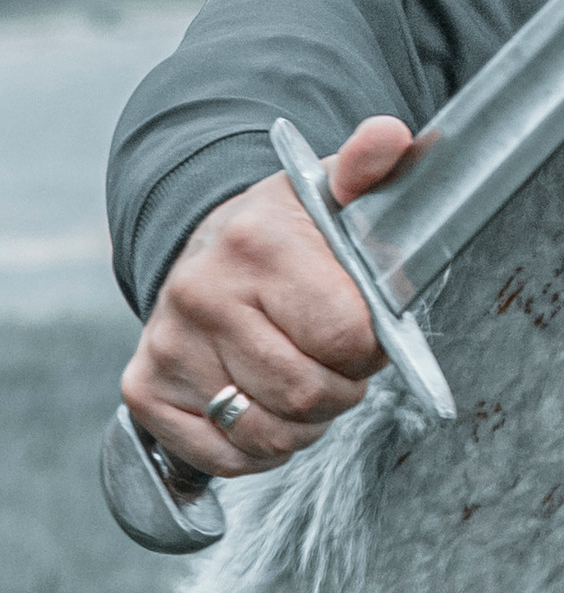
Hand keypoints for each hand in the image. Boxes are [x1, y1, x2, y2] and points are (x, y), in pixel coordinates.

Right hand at [121, 116, 414, 480]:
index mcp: (258, 243)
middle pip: (308, 393)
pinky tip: (266, 404)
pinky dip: (262, 448)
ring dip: (305, 424)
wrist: (210, 247)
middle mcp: (202, 294)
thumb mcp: (332, 195)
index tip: (367, 332)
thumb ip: (370, 167)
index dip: (373, 347)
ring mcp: (167, 346)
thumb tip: (388, 136)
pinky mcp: (145, 391)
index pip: (348, 337)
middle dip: (342, 389)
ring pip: (268, 433)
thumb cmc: (289, 234)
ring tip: (306, 381)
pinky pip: (226, 457)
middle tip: (339, 363)